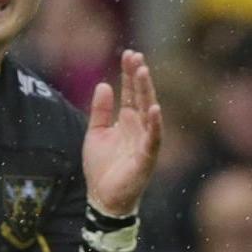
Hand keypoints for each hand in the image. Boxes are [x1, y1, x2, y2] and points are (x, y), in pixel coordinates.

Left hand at [80, 49, 162, 217]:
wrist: (103, 198)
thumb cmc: (102, 167)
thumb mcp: (95, 133)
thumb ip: (100, 110)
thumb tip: (104, 84)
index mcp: (127, 121)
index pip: (131, 92)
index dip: (130, 73)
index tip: (129, 54)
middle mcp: (139, 128)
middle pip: (141, 96)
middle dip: (139, 76)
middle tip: (136, 56)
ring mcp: (145, 142)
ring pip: (148, 112)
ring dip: (147, 92)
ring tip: (143, 72)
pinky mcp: (146, 158)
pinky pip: (153, 139)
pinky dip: (155, 124)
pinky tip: (154, 108)